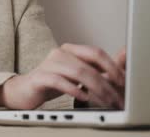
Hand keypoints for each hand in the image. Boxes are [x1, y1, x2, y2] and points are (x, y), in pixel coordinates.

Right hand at [0, 43, 124, 109]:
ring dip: (95, 88)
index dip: (112, 66)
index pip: (95, 52)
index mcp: (71, 50)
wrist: (25, 91)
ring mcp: (48, 64)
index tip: (123, 81)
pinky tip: (83, 97)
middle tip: (116, 97)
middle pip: (88, 64)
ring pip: (77, 72)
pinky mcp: (39, 77)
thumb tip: (124, 57)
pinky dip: (73, 89)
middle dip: (106, 82)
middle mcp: (60, 53)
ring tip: (105, 100)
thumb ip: (98, 69)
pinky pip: (59, 81)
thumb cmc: (53, 82)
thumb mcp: (78, 75)